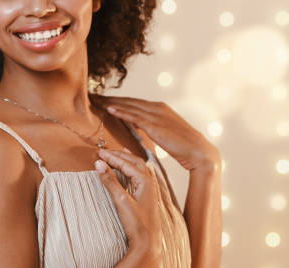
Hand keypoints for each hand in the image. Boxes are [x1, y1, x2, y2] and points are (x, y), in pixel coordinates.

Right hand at [95, 149, 161, 267]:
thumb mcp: (121, 200)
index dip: (112, 157)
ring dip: (126, 159)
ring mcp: (150, 188)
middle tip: (105, 151)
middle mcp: (150, 182)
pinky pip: (140, 175)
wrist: (148, 242)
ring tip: (118, 153)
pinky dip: (131, 168)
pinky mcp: (147, 195)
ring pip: (138, 167)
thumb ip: (110, 181)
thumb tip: (99, 164)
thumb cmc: (137, 223)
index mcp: (145, 181)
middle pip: (134, 161)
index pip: (126, 163)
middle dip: (119, 155)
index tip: (99, 152)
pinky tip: (129, 170)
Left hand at [98, 97, 220, 172]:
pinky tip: (108, 110)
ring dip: (110, 102)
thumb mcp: (162, 133)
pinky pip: (135, 116)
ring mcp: (156, 114)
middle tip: (90, 95)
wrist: (198, 152)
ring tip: (94, 100)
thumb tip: (135, 127)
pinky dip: (121, 112)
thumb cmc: (181, 146)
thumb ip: (148, 127)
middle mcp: (156, 107)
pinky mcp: (156, 125)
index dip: (115, 100)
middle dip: (108, 98)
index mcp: (158, 108)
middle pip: (127, 101)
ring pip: (128, 106)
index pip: (132, 102)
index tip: (99, 99)